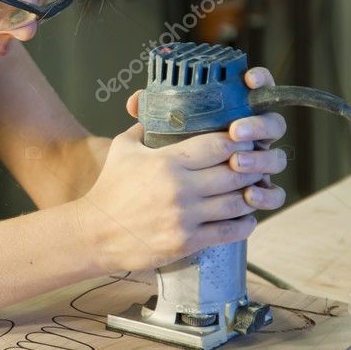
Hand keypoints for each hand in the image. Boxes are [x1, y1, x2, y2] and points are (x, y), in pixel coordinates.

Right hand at [75, 67, 286, 276]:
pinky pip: (229, 232)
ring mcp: (185, 217)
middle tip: (256, 164)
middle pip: (235, 172)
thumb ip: (144, 126)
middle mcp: (180, 188)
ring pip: (237, 202)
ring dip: (251, 195)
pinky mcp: (187, 242)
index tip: (246, 140)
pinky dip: (244, 224)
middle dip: (250, 167)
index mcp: (167, 161)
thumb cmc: (110, 188)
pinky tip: (247, 217)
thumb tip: (156, 106)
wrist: (94, 233)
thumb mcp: (123, 149)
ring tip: (254, 189)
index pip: (219, 145)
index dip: (240, 141)